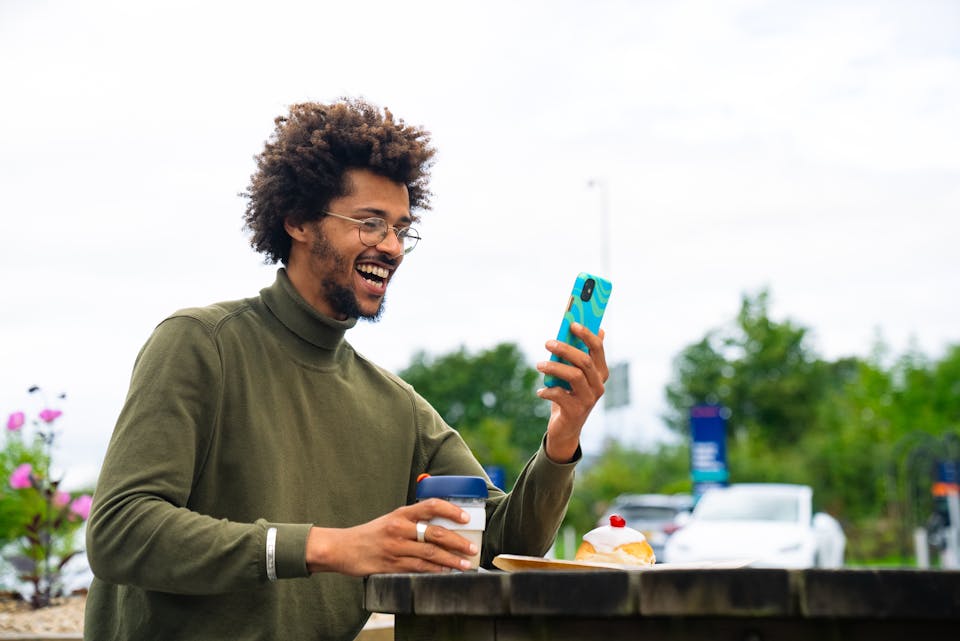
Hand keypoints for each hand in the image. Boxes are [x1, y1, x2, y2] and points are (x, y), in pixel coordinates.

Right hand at [305, 499, 478, 575]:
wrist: (342, 548)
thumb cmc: (370, 534)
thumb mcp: (391, 520)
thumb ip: (413, 522)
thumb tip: (442, 526)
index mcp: (401, 513)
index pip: (431, 505)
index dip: (451, 510)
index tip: (466, 517)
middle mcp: (399, 528)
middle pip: (435, 533)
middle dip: (458, 541)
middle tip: (472, 548)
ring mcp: (395, 548)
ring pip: (430, 554)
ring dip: (450, 561)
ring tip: (465, 565)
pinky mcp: (391, 565)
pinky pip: (418, 568)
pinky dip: (434, 571)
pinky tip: (445, 572)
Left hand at [536, 323, 608, 461]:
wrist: (566, 427)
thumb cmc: (569, 394)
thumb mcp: (575, 373)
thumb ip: (582, 352)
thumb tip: (598, 329)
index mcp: (600, 372)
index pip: (597, 349)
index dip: (586, 335)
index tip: (572, 323)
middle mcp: (598, 385)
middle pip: (584, 361)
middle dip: (565, 349)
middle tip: (547, 342)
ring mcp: (589, 399)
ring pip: (574, 376)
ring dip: (554, 367)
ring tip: (539, 365)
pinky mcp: (576, 411)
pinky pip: (560, 396)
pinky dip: (548, 391)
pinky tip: (540, 391)